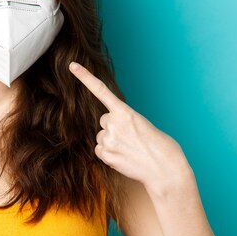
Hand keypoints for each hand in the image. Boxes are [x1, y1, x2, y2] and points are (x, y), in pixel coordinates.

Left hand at [68, 61, 191, 195]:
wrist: (165, 170)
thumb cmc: (160, 147)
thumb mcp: (143, 125)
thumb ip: (125, 122)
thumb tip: (111, 131)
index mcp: (125, 112)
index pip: (101, 90)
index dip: (85, 77)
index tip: (72, 65)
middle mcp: (114, 123)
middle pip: (104, 121)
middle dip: (114, 128)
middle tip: (132, 138)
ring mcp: (108, 140)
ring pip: (102, 137)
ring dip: (112, 142)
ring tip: (130, 149)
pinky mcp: (106, 155)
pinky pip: (100, 151)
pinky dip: (109, 154)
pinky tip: (124, 158)